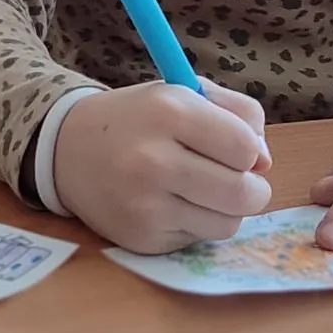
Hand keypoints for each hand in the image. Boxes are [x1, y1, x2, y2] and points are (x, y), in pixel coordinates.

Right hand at [52, 80, 273, 254]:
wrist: (67, 147)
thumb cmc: (139, 118)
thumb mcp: (184, 93)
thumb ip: (238, 115)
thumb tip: (266, 164)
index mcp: (169, 111)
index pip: (245, 148)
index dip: (251, 152)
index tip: (237, 151)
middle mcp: (154, 159)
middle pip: (243, 194)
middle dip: (252, 190)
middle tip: (240, 182)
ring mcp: (144, 204)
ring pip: (227, 224)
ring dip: (225, 210)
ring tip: (201, 191)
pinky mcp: (140, 237)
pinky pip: (197, 240)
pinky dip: (195, 224)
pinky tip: (171, 205)